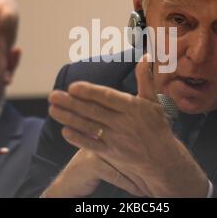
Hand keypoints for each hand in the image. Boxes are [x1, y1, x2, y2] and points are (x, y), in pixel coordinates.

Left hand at [49, 54, 208, 196]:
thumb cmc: (157, 127)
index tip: (72, 86)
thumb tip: (145, 56)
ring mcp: (116, 140)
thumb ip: (146, 79)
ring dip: (69, 118)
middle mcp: (123, 123)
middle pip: (93, 111)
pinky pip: (92, 145)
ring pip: (89, 127)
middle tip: (53, 95)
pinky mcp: (112, 154)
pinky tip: (64, 131)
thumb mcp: (154, 102)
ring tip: (52, 109)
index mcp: (133, 107)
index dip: (89, 92)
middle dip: (71, 103)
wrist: (163, 161)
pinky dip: (78, 138)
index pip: (107, 97)